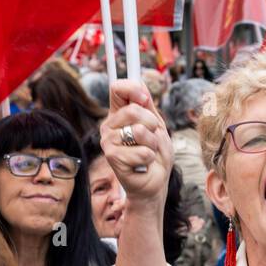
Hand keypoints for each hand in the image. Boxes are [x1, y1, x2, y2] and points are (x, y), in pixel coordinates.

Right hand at [101, 78, 172, 204]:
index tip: (145, 100)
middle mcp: (109, 125)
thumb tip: (140, 83)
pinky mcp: (112, 158)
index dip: (133, 89)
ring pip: (139, 131)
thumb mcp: (156, 125)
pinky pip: (142, 151)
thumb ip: (148, 105)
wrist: (154, 182)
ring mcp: (108, 141)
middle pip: (134, 109)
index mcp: (118, 114)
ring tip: (147, 152)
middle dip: (152, 125)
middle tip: (151, 139)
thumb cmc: (155, 154)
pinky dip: (150, 158)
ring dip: (152, 144)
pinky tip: (143, 164)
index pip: (117, 88)